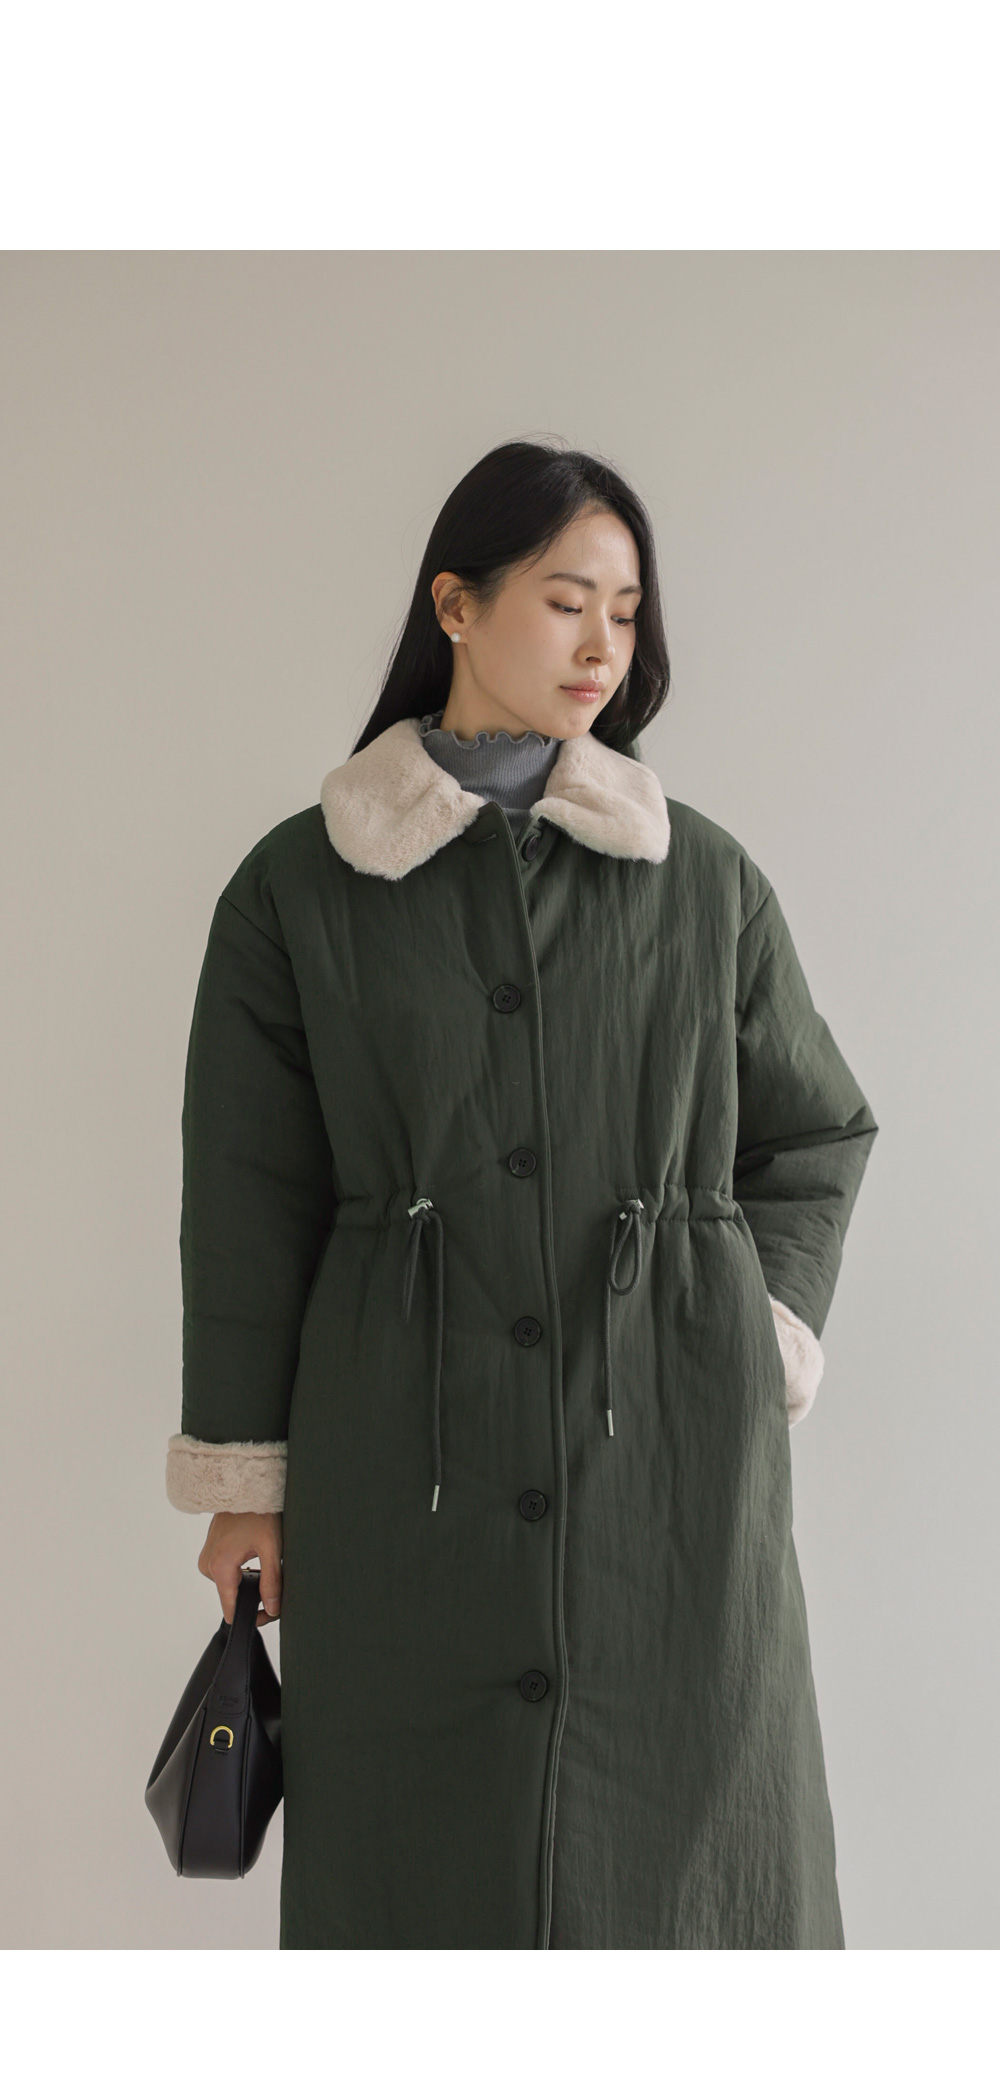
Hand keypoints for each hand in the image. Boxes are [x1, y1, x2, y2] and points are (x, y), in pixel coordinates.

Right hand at [197, 1511, 282, 1625]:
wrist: (245, 1486)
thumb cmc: (259, 1511)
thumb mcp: (272, 1548)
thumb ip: (271, 1582)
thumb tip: (272, 1609)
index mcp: (220, 1567)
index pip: (230, 1610)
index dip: (251, 1616)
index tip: (269, 1612)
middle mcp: (208, 1565)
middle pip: (231, 1598)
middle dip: (254, 1597)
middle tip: (276, 1589)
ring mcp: (207, 1558)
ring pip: (230, 1585)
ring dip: (247, 1582)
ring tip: (265, 1566)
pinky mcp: (210, 1552)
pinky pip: (226, 1572)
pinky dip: (240, 1571)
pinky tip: (253, 1557)